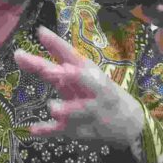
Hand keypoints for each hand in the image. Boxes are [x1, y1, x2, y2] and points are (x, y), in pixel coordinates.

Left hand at [14, 26, 142, 148]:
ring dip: (65, 109)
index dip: (57, 44)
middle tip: (48, 71)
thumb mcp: (85, 69)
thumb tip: (39, 32)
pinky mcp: (81, 130)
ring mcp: (88, 112)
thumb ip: (60, 53)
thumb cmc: (99, 91)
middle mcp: (91, 89)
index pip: (72, 54)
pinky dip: (48, 131)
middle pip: (78, 79)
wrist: (129, 123)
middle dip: (68, 75)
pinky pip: (63, 131)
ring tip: (53, 106)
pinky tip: (33, 130)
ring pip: (76, 110)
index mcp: (89, 70)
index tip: (40, 32)